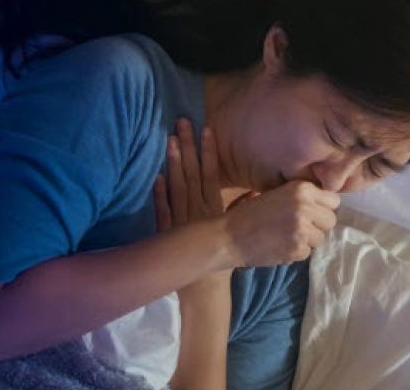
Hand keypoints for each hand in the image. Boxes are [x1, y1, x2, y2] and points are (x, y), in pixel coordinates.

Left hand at [153, 118, 242, 289]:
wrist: (204, 287)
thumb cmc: (225, 261)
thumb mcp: (239, 232)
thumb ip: (244, 211)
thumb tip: (253, 194)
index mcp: (215, 210)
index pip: (212, 175)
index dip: (209, 151)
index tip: (207, 129)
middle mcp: (196, 211)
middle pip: (191, 174)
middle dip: (187, 147)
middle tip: (182, 122)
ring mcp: (179, 220)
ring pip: (175, 186)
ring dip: (173, 163)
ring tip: (170, 139)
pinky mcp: (166, 231)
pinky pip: (161, 209)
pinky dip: (158, 194)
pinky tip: (156, 176)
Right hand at [221, 180, 340, 267]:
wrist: (229, 236)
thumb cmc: (250, 213)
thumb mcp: (276, 194)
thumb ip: (301, 197)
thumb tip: (325, 204)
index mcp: (301, 189)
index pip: (333, 200)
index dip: (322, 207)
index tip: (310, 212)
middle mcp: (305, 207)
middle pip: (331, 220)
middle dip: (317, 225)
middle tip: (298, 226)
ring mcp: (302, 230)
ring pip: (320, 238)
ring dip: (307, 240)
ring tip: (286, 236)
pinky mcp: (297, 249)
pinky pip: (307, 252)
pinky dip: (296, 252)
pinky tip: (279, 246)